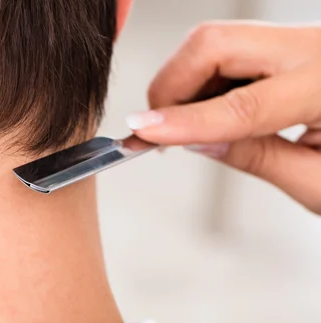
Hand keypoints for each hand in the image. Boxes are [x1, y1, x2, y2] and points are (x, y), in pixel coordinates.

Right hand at [126, 22, 320, 213]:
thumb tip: (193, 141)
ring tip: (187, 128)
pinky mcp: (288, 45)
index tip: (144, 132)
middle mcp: (315, 48)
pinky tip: (208, 114)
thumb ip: (254, 158)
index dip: (185, 119)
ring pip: (213, 43)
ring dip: (185, 85)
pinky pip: (226, 52)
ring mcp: (301, 39)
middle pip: (214, 42)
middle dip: (172, 84)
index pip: (243, 104)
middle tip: (158, 129)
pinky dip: (203, 83)